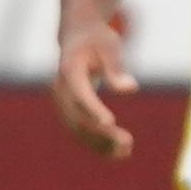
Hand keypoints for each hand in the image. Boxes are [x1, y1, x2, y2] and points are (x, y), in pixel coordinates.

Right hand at [50, 18, 139, 155]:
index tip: (110, 123)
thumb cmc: (97, 39)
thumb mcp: (110, 46)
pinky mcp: (67, 111)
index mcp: (69, 70)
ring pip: (77, 130)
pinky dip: (97, 143)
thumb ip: (117, 67)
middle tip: (129, 144)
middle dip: (101, 134)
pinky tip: (118, 152)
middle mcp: (60, 90)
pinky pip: (80, 131)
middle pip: (78, 118)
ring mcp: (61, 103)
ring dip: (100, 143)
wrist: (77, 37)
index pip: (80, 94)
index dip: (93, 110)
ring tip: (127, 152)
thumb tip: (130, 89)